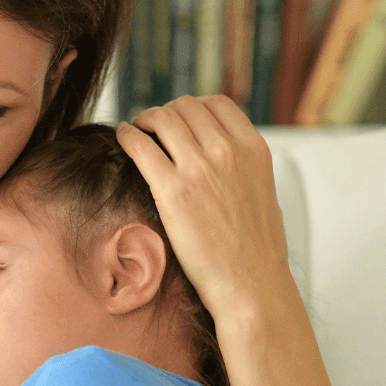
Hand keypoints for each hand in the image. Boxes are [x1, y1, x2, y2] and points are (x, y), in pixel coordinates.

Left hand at [116, 95, 295, 319]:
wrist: (250, 281)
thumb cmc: (255, 247)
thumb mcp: (262, 189)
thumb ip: (241, 164)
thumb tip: (220, 154)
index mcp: (254, 148)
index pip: (217, 104)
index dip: (193, 108)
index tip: (179, 119)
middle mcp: (228, 151)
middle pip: (185, 107)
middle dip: (165, 112)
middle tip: (152, 125)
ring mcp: (199, 168)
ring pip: (161, 118)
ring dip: (144, 119)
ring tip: (135, 129)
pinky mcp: (171, 189)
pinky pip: (139, 145)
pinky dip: (127, 135)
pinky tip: (122, 138)